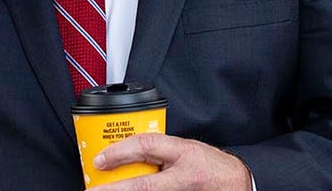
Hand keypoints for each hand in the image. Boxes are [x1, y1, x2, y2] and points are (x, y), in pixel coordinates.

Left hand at [92, 134, 251, 190]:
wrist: (238, 186)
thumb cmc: (213, 167)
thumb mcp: (188, 149)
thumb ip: (162, 151)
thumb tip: (129, 152)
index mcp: (184, 154)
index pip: (147, 146)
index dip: (119, 152)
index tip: (99, 159)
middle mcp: (183, 178)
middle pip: (144, 185)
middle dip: (115, 189)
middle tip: (92, 190)